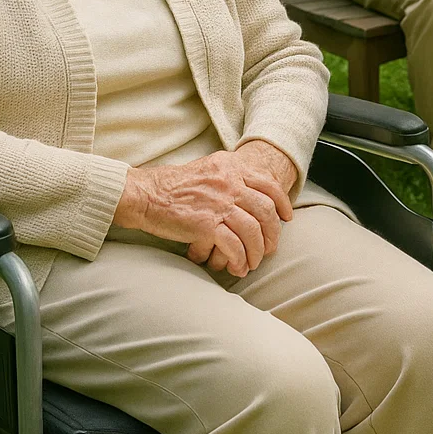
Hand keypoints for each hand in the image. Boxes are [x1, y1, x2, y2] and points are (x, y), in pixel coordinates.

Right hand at [114, 150, 293, 277]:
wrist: (146, 194)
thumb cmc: (173, 186)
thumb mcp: (207, 170)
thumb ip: (230, 177)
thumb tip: (251, 195)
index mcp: (230, 166)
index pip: (267, 183)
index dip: (282, 202)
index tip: (286, 218)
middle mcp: (228, 182)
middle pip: (265, 210)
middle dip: (272, 234)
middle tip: (270, 248)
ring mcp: (218, 203)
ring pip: (253, 231)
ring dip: (257, 252)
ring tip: (252, 263)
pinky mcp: (206, 224)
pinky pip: (234, 246)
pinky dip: (239, 259)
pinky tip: (237, 267)